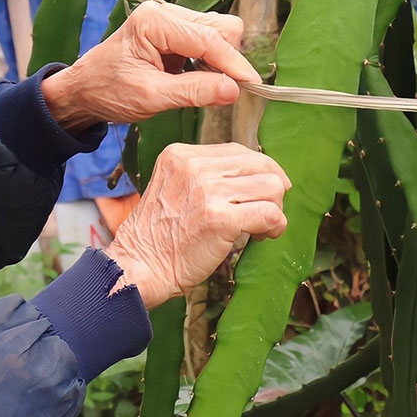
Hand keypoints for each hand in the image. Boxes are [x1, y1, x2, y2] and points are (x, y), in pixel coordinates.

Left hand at [40, 1, 260, 131]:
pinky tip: (203, 80)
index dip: (233, 63)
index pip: (207, 39)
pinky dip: (213, 61)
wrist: (83, 91)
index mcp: (154, 22)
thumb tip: (233, 90)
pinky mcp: (175, 34)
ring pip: (218, 32)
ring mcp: (171, 21)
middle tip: (229, 91)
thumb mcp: (150, 97)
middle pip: (219, 28)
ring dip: (222, 60)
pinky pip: (208, 41)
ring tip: (212, 88)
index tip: (252, 86)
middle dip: (229, 59)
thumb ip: (193, 92)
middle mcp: (165, 13)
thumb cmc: (107, 91)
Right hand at [104, 142, 288, 308]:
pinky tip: (263, 236)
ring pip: (271, 186)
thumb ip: (205, 175)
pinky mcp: (221, 218)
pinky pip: (270, 213)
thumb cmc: (160, 235)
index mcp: (181, 155)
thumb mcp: (174, 186)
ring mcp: (208, 191)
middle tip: (267, 211)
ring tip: (260, 227)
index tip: (262, 190)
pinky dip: (275, 226)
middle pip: (259, 164)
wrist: (141, 266)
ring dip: (274, 209)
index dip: (258, 170)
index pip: (238, 150)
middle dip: (272, 188)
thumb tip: (254, 175)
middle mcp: (194, 166)